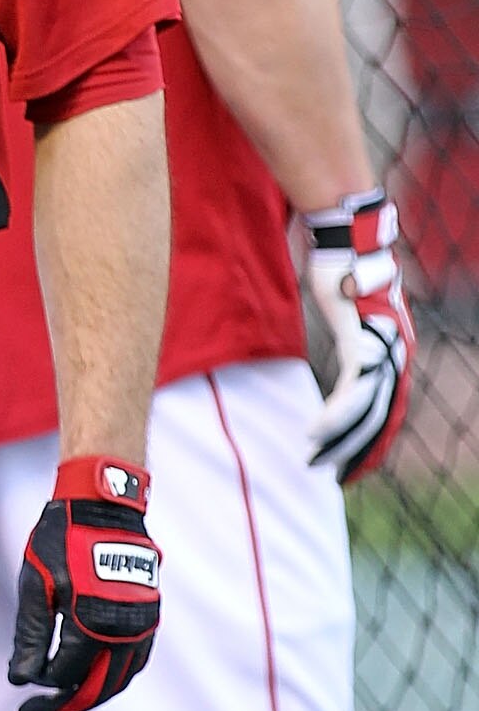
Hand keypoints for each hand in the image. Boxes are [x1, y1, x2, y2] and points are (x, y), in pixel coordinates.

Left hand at [10, 457, 161, 710]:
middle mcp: (122, 629)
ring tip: (65, 700)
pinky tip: (96, 678)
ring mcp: (142, 623)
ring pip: (120, 679)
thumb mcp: (36, 586)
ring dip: (94, 695)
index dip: (44, 696)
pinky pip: (136, 660)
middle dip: (67, 706)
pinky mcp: (150, 615)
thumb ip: (30, 635)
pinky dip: (116, 676)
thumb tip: (21, 678)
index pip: (66, 678)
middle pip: (97, 688)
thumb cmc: (63, 541)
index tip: (23, 702)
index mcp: (91, 623)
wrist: (104, 506)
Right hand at [305, 191, 412, 481]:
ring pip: (368, 410)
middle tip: (339, 477)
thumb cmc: (341, 269)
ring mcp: (382, 346)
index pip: (388, 406)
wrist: (346, 233)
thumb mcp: (347, 314)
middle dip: (360, 451)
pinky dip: (333, 415)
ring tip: (319, 462)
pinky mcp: (361, 340)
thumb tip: (345, 353)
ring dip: (342, 441)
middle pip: (383, 417)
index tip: (352, 461)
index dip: (372, 439)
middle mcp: (396, 351)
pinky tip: (314, 433)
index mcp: (394, 348)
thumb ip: (350, 337)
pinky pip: (351, 390)